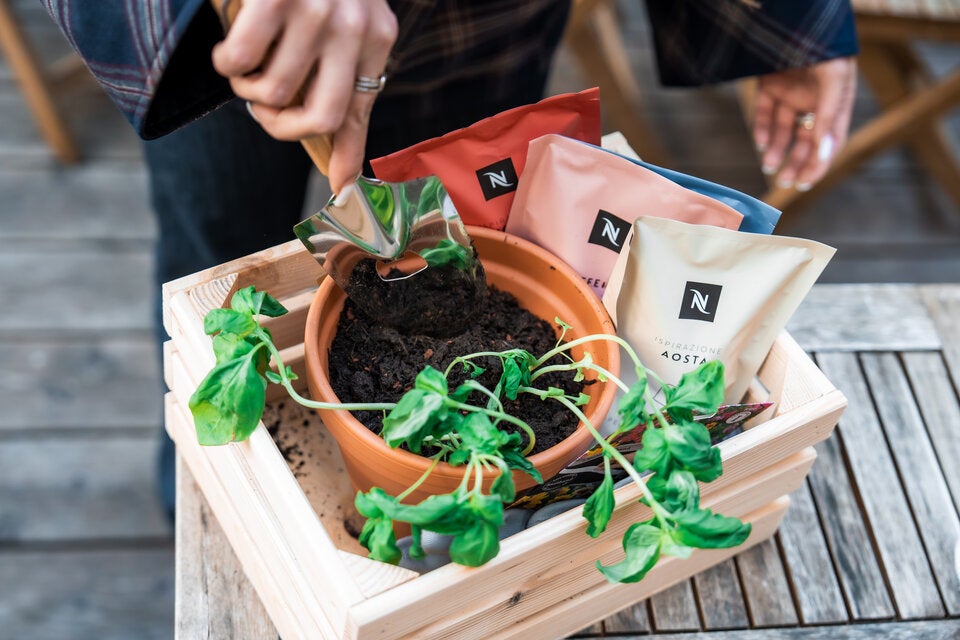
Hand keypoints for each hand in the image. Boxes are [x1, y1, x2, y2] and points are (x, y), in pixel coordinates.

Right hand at [212, 0, 397, 192]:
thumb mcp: (345, 15)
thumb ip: (342, 68)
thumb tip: (341, 153)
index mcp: (374, 36)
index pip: (359, 112)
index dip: (348, 156)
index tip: (341, 187)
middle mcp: (353, 28)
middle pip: (321, 118)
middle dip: (281, 126)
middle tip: (261, 108)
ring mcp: (316, 12)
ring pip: (274, 92)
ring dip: (246, 87)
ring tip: (242, 64)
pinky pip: (241, 60)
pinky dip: (226, 63)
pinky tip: (229, 48)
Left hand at [751, 56, 856, 191]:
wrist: (795, 15)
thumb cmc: (823, 44)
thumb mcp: (833, 77)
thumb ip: (829, 114)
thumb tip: (826, 153)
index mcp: (836, 99)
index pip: (830, 140)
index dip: (820, 163)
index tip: (806, 182)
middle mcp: (814, 100)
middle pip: (806, 139)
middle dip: (797, 162)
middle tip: (786, 182)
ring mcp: (792, 92)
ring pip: (784, 130)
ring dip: (777, 149)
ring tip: (769, 166)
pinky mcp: (770, 85)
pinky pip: (764, 112)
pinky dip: (761, 129)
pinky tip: (760, 143)